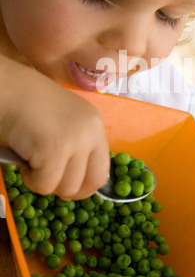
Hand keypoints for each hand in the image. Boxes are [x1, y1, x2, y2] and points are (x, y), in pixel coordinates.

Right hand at [0, 58, 109, 199]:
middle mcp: (91, 132)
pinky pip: (44, 184)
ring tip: (31, 157)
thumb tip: (76, 181)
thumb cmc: (25, 104)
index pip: (102, 170)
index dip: (84, 185)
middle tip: (47, 178)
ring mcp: (75, 141)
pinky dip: (29, 178)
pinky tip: (23, 156)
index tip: (67, 186)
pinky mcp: (55, 150)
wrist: (5, 87)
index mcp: (94, 124)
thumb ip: (75, 145)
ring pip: (66, 187)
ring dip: (44, 180)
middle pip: (91, 183)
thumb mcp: (63, 122)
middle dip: (67, 189)